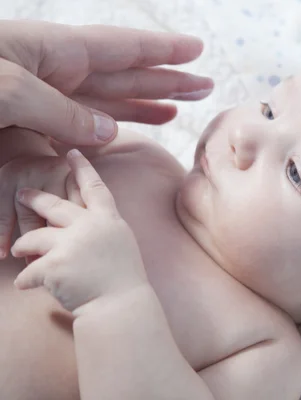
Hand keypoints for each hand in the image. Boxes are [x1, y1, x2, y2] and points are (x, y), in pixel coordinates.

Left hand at [0, 20, 211, 144]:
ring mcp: (39, 97)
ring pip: (104, 101)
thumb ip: (61, 112)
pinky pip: (76, 125)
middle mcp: (51, 71)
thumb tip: (108, 131)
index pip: (121, 47)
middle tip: (204, 86)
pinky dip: (103, 128)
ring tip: (176, 110)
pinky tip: (121, 130)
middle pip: (123, 75)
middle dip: (166, 81)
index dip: (162, 49)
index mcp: (52, 50)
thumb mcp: (8, 91)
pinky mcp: (23, 125)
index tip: (196, 49)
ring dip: (143, 105)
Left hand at [10, 149, 147, 316]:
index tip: (72, 152)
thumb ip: (102, 231)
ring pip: (32, 238)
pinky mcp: (54, 265)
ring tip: (16, 250)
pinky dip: (26, 281)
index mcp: (109, 221)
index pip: (94, 187)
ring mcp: (71, 244)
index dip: (82, 168)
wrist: (121, 306)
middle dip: (33, 198)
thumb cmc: (123, 282)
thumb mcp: (121, 246)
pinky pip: (28, 271)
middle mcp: (89, 226)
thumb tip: (85, 226)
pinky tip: (25, 286)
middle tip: (20, 193)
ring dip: (22, 245)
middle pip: (54, 205)